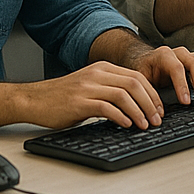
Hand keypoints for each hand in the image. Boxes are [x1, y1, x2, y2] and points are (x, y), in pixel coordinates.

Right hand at [20, 61, 168, 130]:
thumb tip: (136, 106)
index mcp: (101, 68)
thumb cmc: (62, 97)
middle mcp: (96, 74)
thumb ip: (109, 90)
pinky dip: (120, 117)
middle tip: (157, 120)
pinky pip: (106, 107)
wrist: (34, 100)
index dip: (152, 94)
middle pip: (134, 84)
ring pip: (123, 95)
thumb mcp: (89, 86)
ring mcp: (87, 87)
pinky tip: (126, 125)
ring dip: (139, 112)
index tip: (159, 109)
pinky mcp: (79, 102)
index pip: (136, 76)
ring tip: (145, 125)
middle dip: (150, 103)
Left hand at [132, 46, 193, 106]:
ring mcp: (191, 58)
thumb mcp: (142, 79)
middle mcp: (180, 54)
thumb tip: (154, 108)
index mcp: (164, 55)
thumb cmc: (146, 70)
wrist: (148, 61)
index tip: (186, 101)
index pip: (176, 68)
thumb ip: (149, 90)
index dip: (182, 85)